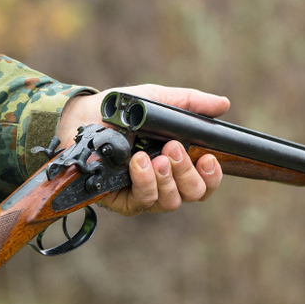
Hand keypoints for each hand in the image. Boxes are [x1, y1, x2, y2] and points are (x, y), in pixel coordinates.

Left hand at [57, 84, 229, 215]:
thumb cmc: (118, 111)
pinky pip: (143, 202)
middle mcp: (165, 181)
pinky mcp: (123, 201)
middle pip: (193, 194)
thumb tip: (223, 105)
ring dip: (167, 178)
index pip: (206, 181)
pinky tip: (138, 163)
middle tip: (173, 149)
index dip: (213, 175)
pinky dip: (144, 182)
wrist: (81, 118)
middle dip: (188, 173)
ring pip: (171, 201)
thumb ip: (189, 103)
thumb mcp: (156, 101)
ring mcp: (144, 193)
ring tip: (155, 157)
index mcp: (178, 161)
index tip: (209, 158)